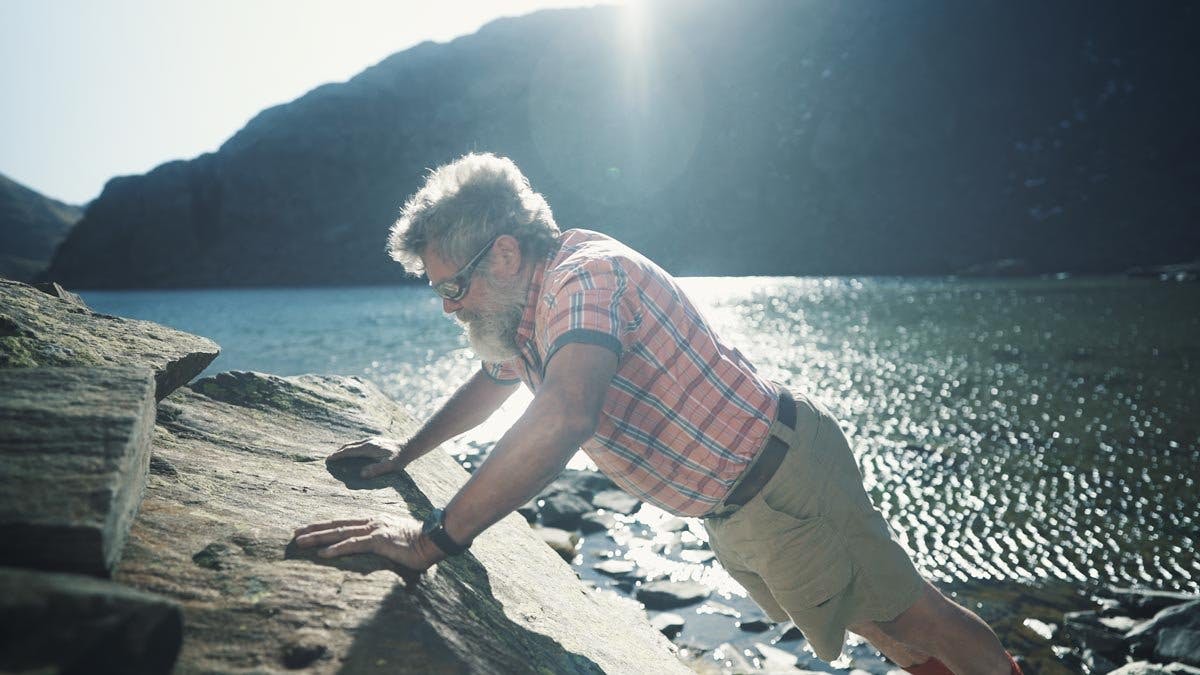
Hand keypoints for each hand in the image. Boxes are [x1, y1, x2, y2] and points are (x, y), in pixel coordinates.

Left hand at [292, 517, 443, 571]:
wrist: (434, 540)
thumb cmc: (418, 542)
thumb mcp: (396, 539)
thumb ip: (383, 542)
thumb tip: (376, 547)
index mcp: (374, 522)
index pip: (344, 523)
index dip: (325, 525)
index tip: (308, 528)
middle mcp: (371, 522)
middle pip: (337, 526)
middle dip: (314, 529)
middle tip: (295, 534)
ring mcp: (374, 530)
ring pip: (340, 533)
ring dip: (318, 537)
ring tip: (301, 542)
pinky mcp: (378, 540)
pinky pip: (353, 545)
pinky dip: (337, 549)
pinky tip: (323, 554)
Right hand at [327, 436, 407, 477]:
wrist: (409, 447)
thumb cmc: (400, 458)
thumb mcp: (390, 466)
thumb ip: (376, 470)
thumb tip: (362, 474)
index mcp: (368, 448)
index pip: (349, 451)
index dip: (338, 455)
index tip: (329, 459)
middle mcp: (368, 442)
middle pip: (349, 446)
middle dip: (338, 452)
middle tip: (330, 458)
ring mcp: (372, 440)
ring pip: (354, 444)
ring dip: (345, 449)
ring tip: (338, 454)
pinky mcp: (376, 441)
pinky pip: (359, 444)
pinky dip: (352, 447)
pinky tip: (354, 451)